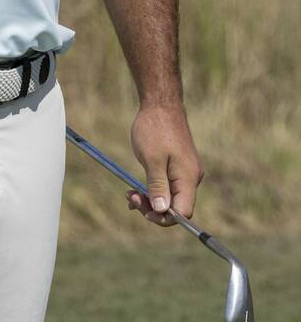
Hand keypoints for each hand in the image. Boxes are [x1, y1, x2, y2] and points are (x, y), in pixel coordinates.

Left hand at [127, 101, 203, 226]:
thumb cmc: (154, 129)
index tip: (142, 209)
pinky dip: (154, 189)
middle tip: (130, 197)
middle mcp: (191, 178)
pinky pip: (169, 185)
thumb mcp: (152, 159)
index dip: (163, 217)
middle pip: (176, 207)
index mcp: (188, 178)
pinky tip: (137, 188)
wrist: (161, 104)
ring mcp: (186, 171)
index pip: (182, 212)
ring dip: (151, 199)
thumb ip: (158, 186)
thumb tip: (162, 211)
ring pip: (171, 197)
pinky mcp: (179, 166)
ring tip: (129, 193)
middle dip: (153, 208)